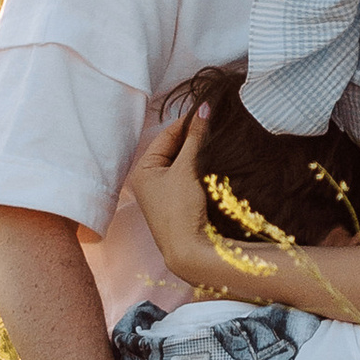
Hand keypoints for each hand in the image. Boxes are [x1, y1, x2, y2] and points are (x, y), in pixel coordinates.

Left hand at [129, 106, 242, 287]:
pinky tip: (214, 162)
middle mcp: (149, 181)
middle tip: (216, 125)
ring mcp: (164, 194)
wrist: (189, 252)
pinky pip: (189, 178)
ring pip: (183, 164)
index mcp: (142, 170)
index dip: (187, 122)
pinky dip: (200, 169)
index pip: (166, 135)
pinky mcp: (178, 205)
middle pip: (174, 149)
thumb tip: (204, 107)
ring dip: (199, 153)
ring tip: (217, 140)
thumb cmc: (180, 209)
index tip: (208, 110)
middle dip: (194, 138)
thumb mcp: (186, 168)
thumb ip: (195, 137)